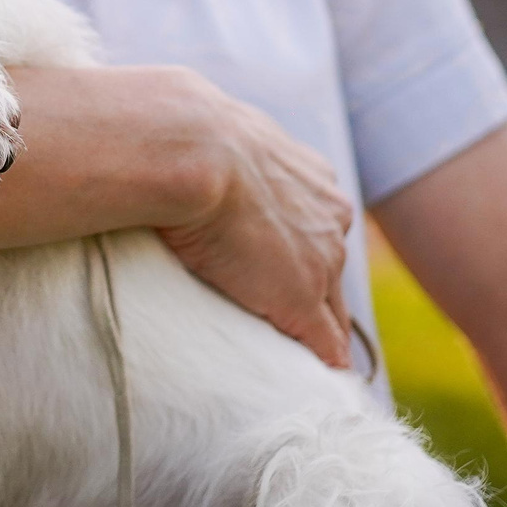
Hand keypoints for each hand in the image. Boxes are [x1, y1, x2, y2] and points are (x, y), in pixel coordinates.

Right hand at [150, 69, 354, 367]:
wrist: (188, 150)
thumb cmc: (181, 133)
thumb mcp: (212, 128)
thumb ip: (216, 143)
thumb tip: (174, 124)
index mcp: (310, 177)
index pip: (317, 228)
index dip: (301, 252)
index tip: (283, 266)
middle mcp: (329, 217)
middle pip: (332, 269)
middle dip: (316, 291)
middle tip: (291, 315)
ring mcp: (320, 262)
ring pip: (332, 309)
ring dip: (315, 329)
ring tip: (300, 355)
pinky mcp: (299, 301)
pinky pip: (325, 344)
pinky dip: (322, 364)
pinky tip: (316, 382)